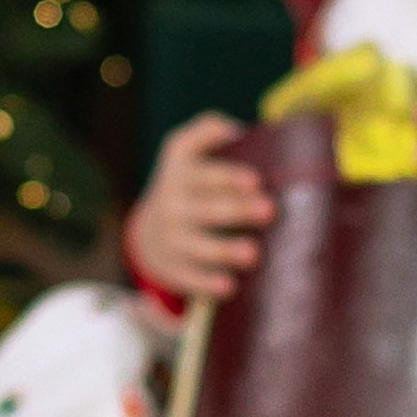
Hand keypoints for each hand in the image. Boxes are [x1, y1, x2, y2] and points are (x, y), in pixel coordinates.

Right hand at [127, 112, 274, 303]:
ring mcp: (170, 238)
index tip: (255, 180)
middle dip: (238, 210)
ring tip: (253, 253)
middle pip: (207, 208)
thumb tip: (238, 130)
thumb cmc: (186, 184)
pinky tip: (229, 287)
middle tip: (269, 211)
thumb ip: (205, 131)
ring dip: (225, 250)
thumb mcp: (182, 151)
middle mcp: (171, 204)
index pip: (205, 174)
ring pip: (198, 245)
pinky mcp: (171, 267)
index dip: (229, 177)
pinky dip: (206, 283)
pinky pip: (188, 277)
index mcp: (179, 173)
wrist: (146, 232)